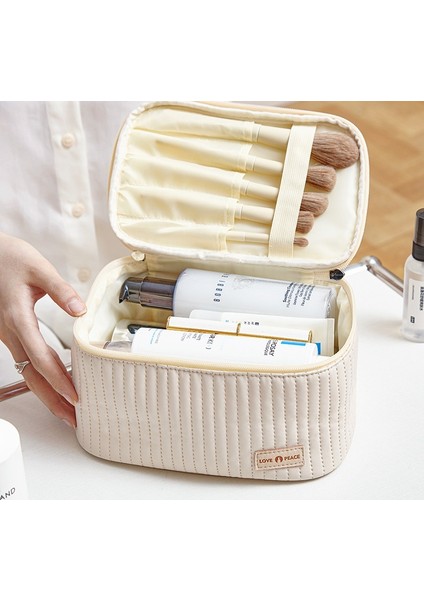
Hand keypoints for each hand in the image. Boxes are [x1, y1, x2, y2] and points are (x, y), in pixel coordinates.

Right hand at [0, 233, 86, 427]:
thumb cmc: (7, 257)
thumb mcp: (37, 267)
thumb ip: (60, 290)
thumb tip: (80, 311)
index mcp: (18, 318)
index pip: (41, 358)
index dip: (58, 380)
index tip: (74, 397)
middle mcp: (9, 332)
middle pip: (31, 375)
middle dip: (51, 400)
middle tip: (71, 419)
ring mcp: (6, 334)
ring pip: (25, 370)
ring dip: (45, 392)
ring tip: (65, 409)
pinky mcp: (7, 331)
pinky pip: (23, 360)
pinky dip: (38, 377)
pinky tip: (51, 382)